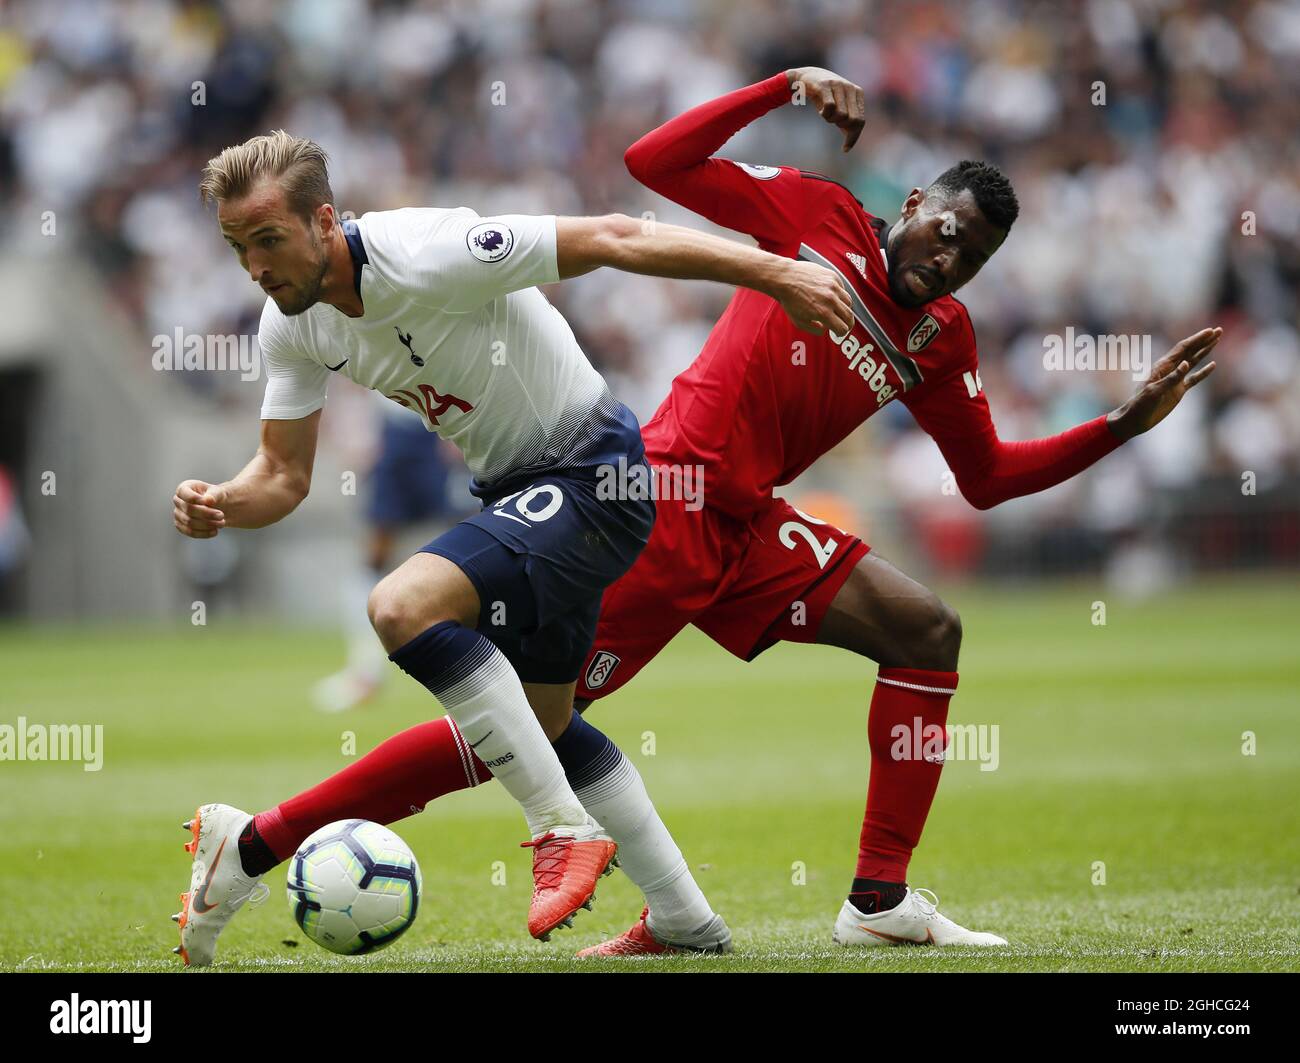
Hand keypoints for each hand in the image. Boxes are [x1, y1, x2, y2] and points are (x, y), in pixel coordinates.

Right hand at [173, 480, 225, 538]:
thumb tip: (208, 500)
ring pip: (189, 522)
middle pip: (189, 510)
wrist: (216, 507)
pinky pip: (190, 532)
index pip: (184, 493)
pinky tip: (215, 531)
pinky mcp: (181, 526)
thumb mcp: (217, 492)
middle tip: (222, 515)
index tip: (212, 501)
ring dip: (207, 524)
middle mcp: (178, 501)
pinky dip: (204, 533)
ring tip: (221, 523)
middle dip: (207, 514)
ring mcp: (178, 514)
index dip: (195, 498)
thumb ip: (213, 494)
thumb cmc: (215, 496)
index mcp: (184, 488)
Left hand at [772, 259, 854, 335]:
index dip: (841, 333)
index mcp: (823, 313)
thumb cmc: (789, 300)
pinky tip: (833, 297)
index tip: (839, 332)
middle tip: (845, 325)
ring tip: (840, 311)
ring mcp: (833, 286)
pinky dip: (840, 295)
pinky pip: (842, 288)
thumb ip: (813, 329)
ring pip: (849, 302)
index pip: (842, 328)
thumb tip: (824, 330)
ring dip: (845, 309)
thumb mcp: (798, 321)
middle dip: (848, 323)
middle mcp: (831, 300)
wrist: (785, 278)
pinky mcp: (833, 276)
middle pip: (849, 316)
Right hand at [786, 67, 864, 150]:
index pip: (860, 121)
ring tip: (825, 113)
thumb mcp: (838, 108)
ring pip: (841, 115)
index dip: (853, 137)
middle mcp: (850, 88)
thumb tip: (848, 146)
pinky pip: (830, 107)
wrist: (806, 77)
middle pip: (853, 120)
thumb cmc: (823, 96)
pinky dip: (825, 114)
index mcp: (857, 93)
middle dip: (842, 126)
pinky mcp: (825, 85)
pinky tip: (821, 110)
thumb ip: (845, 123)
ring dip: (831, 119)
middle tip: (832, 121)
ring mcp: (838, 85)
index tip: (845, 148)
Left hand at [1107, 327, 1220, 441]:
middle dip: (1204, 341)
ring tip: (1217, 341)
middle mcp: (1169, 370)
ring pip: (1193, 361)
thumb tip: (1187, 363)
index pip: (1183, 348)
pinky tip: (1213, 365)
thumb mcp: (1155, 391)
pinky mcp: (1178, 391)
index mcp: (1162, 366)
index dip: (1197, 339)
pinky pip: (1194, 379)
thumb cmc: (1140, 404)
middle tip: (1219, 330)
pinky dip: (1203, 372)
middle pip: (1190, 351)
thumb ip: (1172, 378)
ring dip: (1205, 351)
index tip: (1210, 331)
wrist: (1135, 419)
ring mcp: (1175, 379)